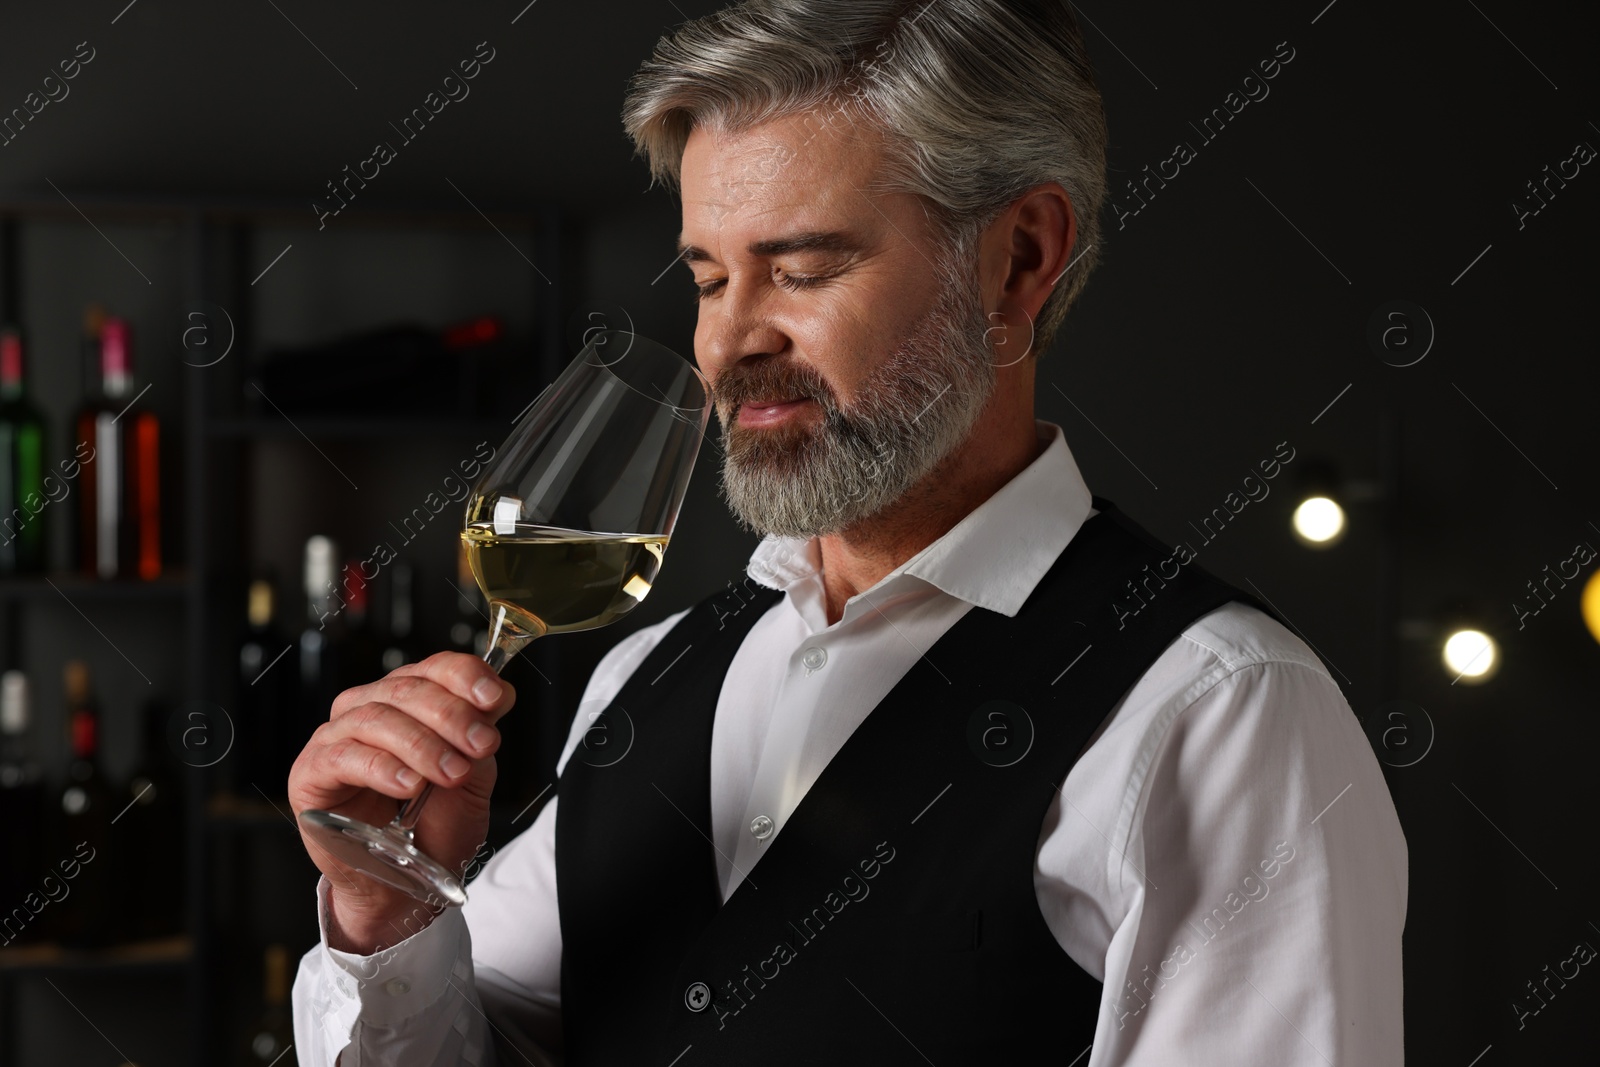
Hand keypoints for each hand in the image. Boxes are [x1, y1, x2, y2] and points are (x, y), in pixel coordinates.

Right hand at [288, 651, 515, 952]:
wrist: (404, 887)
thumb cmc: (433, 830)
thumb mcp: (471, 782)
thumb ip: (478, 741)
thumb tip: (497, 699)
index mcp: (408, 702)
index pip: (434, 668)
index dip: (466, 676)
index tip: (497, 698)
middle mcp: (369, 709)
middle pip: (407, 689)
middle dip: (452, 715)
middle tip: (481, 744)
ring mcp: (337, 737)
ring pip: (377, 719)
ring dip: (422, 743)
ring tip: (450, 771)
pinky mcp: (312, 772)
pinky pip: (345, 757)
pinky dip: (382, 767)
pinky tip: (409, 784)